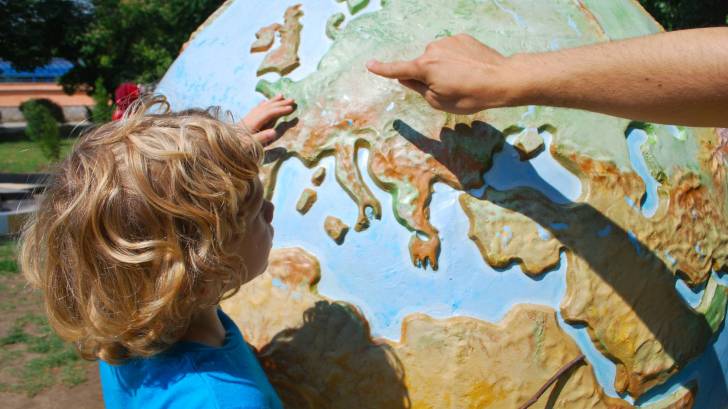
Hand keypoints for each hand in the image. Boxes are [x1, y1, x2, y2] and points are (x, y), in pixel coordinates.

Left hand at [240, 94, 294, 144]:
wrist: (221, 145)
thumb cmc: (236, 147)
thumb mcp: (250, 145)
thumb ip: (261, 138)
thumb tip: (274, 132)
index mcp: (253, 123)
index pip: (269, 113)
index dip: (280, 110)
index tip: (291, 108)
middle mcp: (251, 118)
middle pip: (267, 107)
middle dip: (280, 103)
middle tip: (292, 100)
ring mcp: (248, 118)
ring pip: (262, 106)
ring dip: (272, 101)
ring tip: (281, 95)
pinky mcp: (245, 120)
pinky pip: (256, 109)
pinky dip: (263, 104)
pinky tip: (265, 102)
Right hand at [366, 34, 516, 113]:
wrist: (501, 79)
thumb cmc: (470, 96)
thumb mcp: (439, 101)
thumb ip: (419, 89)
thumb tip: (407, 78)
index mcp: (424, 68)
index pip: (398, 70)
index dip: (383, 69)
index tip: (370, 65)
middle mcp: (432, 50)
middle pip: (422, 65)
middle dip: (428, 76)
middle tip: (449, 89)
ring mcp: (448, 42)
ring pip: (437, 57)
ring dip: (443, 67)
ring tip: (463, 79)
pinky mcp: (462, 38)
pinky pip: (451, 50)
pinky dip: (456, 59)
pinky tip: (470, 68)